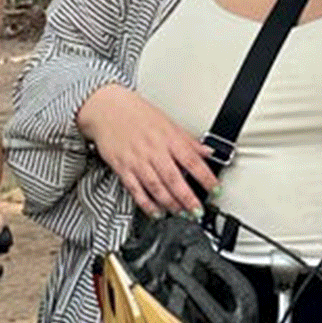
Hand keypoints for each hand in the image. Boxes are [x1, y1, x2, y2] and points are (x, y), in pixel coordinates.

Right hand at [76, 85, 218, 216]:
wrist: (106, 108)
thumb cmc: (137, 114)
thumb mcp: (168, 122)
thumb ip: (189, 141)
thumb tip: (208, 152)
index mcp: (169, 138)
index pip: (192, 161)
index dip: (206, 178)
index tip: (215, 190)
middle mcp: (154, 150)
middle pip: (174, 179)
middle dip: (188, 198)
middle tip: (198, 211)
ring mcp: (137, 161)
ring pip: (156, 187)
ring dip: (170, 204)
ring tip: (181, 213)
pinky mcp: (122, 168)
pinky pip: (136, 191)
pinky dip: (147, 204)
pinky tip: (156, 212)